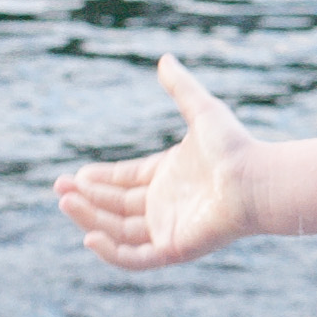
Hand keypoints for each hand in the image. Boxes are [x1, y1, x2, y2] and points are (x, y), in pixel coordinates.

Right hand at [54, 56, 262, 270]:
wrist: (257, 180)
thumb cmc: (235, 147)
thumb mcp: (202, 110)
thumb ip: (181, 87)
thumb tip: (165, 58)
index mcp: (168, 176)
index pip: (124, 181)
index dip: (98, 179)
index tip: (74, 175)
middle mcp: (166, 204)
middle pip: (115, 205)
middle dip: (86, 198)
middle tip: (59, 189)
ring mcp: (168, 228)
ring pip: (119, 229)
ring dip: (90, 218)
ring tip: (66, 201)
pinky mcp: (174, 248)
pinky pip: (136, 257)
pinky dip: (112, 252)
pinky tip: (89, 237)